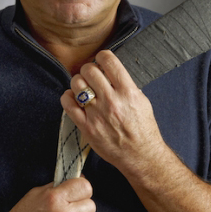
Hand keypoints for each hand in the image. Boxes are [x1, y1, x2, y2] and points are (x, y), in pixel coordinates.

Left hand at [61, 50, 165, 174]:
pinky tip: (74, 98)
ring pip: (77, 84)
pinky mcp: (86, 127)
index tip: (101, 60)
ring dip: (78, 82)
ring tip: (83, 87)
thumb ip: (125, 84)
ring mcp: (97, 115)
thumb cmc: (143, 128)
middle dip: (89, 69)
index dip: (102, 56)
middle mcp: (112, 101)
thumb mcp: (141, 100)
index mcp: (128, 92)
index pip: (109, 61)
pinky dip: (68, 97)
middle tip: (91, 75)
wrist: (140, 155)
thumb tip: (108, 70)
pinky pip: (68, 104)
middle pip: (89, 70)